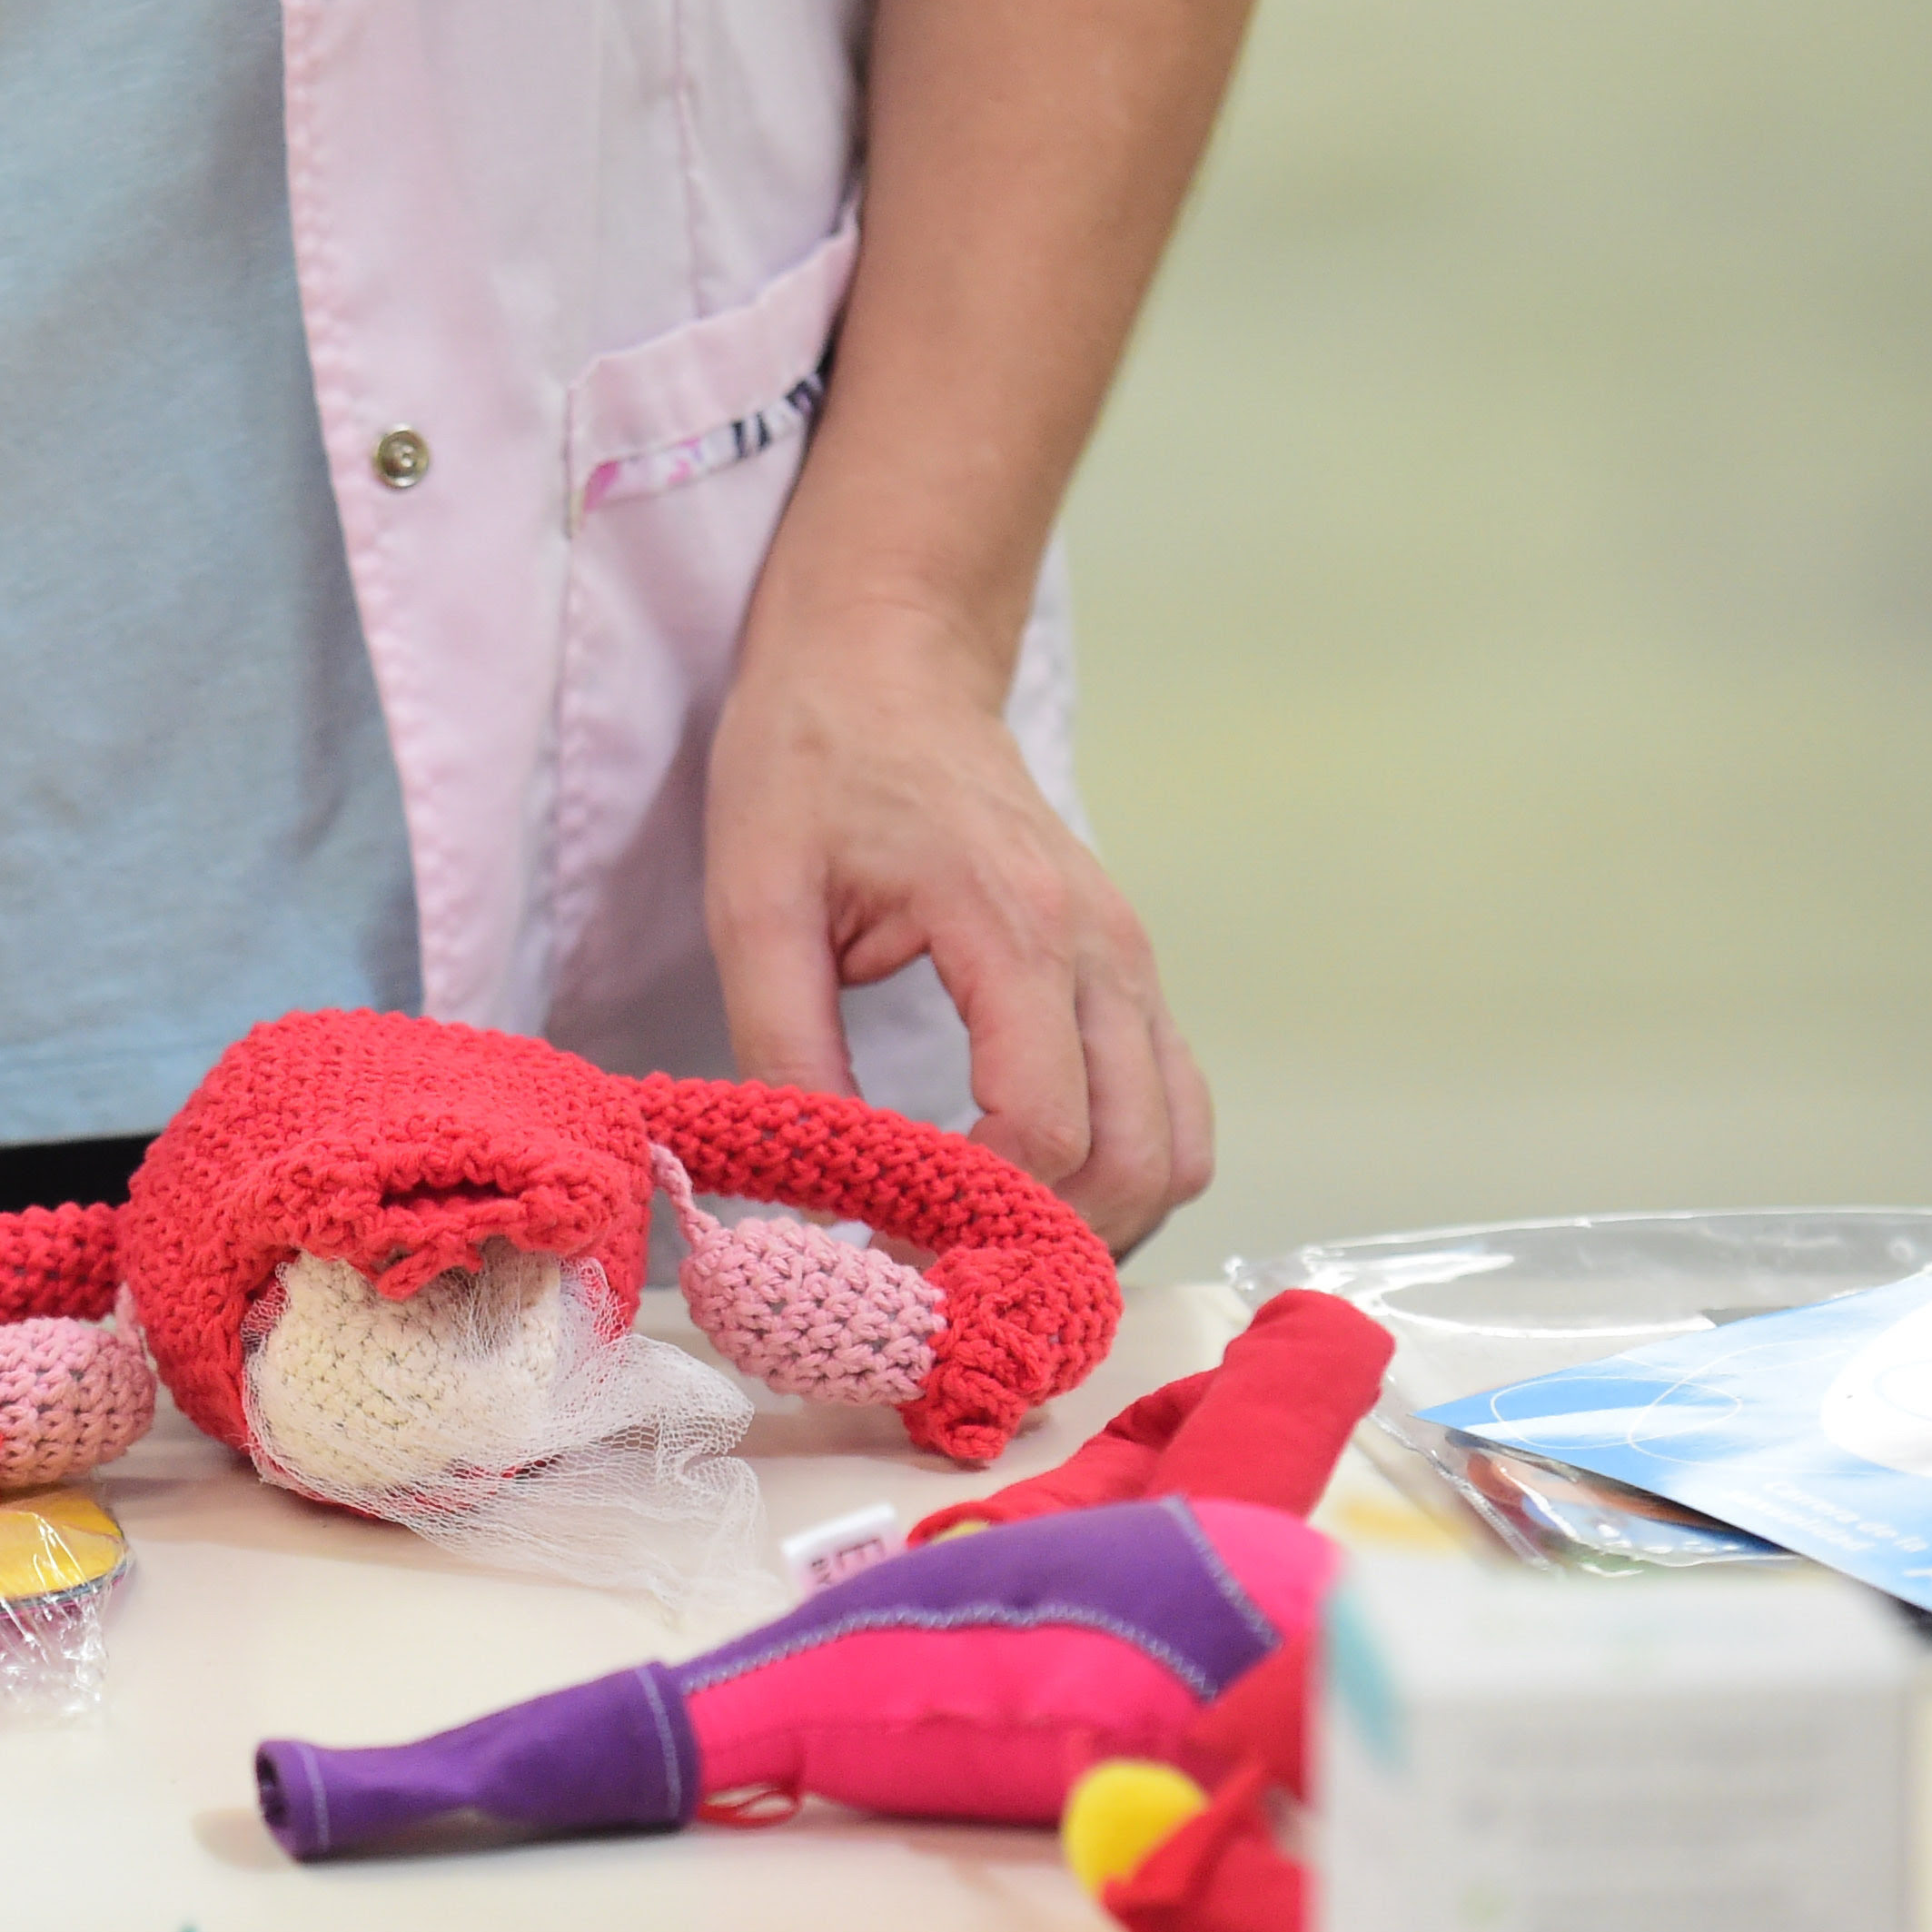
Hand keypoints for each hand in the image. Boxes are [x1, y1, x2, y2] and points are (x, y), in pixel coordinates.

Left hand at [704, 636, 1212, 1255]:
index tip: (884, 1246)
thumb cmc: (814, 763)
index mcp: (1015, 926)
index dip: (974, 1213)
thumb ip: (783, 1047)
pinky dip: (1118, 1171)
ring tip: (981, 1239)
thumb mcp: (755, 903)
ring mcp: (1131, 962)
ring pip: (1176, 1147)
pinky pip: (1170, 1107)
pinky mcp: (1128, 973)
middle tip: (936, 1269)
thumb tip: (814, 1191)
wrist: (885, 662)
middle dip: (1045, 1241)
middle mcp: (1104, 950)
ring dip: (1094, 1218)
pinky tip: (1022, 1184)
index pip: (1047, 1127)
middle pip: (1136, 1160)